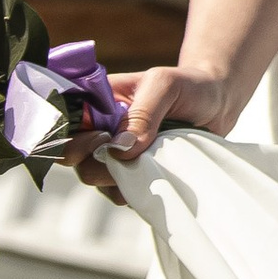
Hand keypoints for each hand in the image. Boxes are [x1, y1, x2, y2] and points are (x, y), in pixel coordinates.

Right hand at [75, 64, 234, 188]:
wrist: (217, 105)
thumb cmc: (188, 86)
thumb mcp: (165, 86)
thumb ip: (143, 113)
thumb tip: (121, 151)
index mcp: (93, 100)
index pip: (60, 121)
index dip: (67, 135)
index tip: (100, 137)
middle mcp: (96, 128)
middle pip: (69, 155)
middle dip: (93, 160)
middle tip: (129, 151)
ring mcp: (111, 154)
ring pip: (92, 177)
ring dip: (116, 176)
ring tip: (150, 158)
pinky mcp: (129, 174)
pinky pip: (117, 192)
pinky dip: (133, 190)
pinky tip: (155, 175)